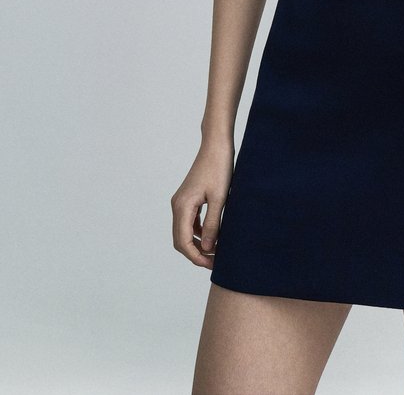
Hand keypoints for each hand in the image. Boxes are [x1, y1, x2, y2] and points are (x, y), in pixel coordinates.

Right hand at [171, 137, 234, 267]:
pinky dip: (198, 232)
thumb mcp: (219, 198)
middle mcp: (177, 205)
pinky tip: (212, 235)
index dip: (196, 257)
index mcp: (182, 206)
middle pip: (180, 239)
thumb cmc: (219, 168)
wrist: (216, 145)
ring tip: (216, 250)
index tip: (212, 264)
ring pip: (184, 231)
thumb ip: (212, 224)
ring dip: (197, 243)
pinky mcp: (188, 198)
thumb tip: (206, 248)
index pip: (183, 242)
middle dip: (196, 253)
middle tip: (215, 261)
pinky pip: (189, 221)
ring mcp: (181, 201)